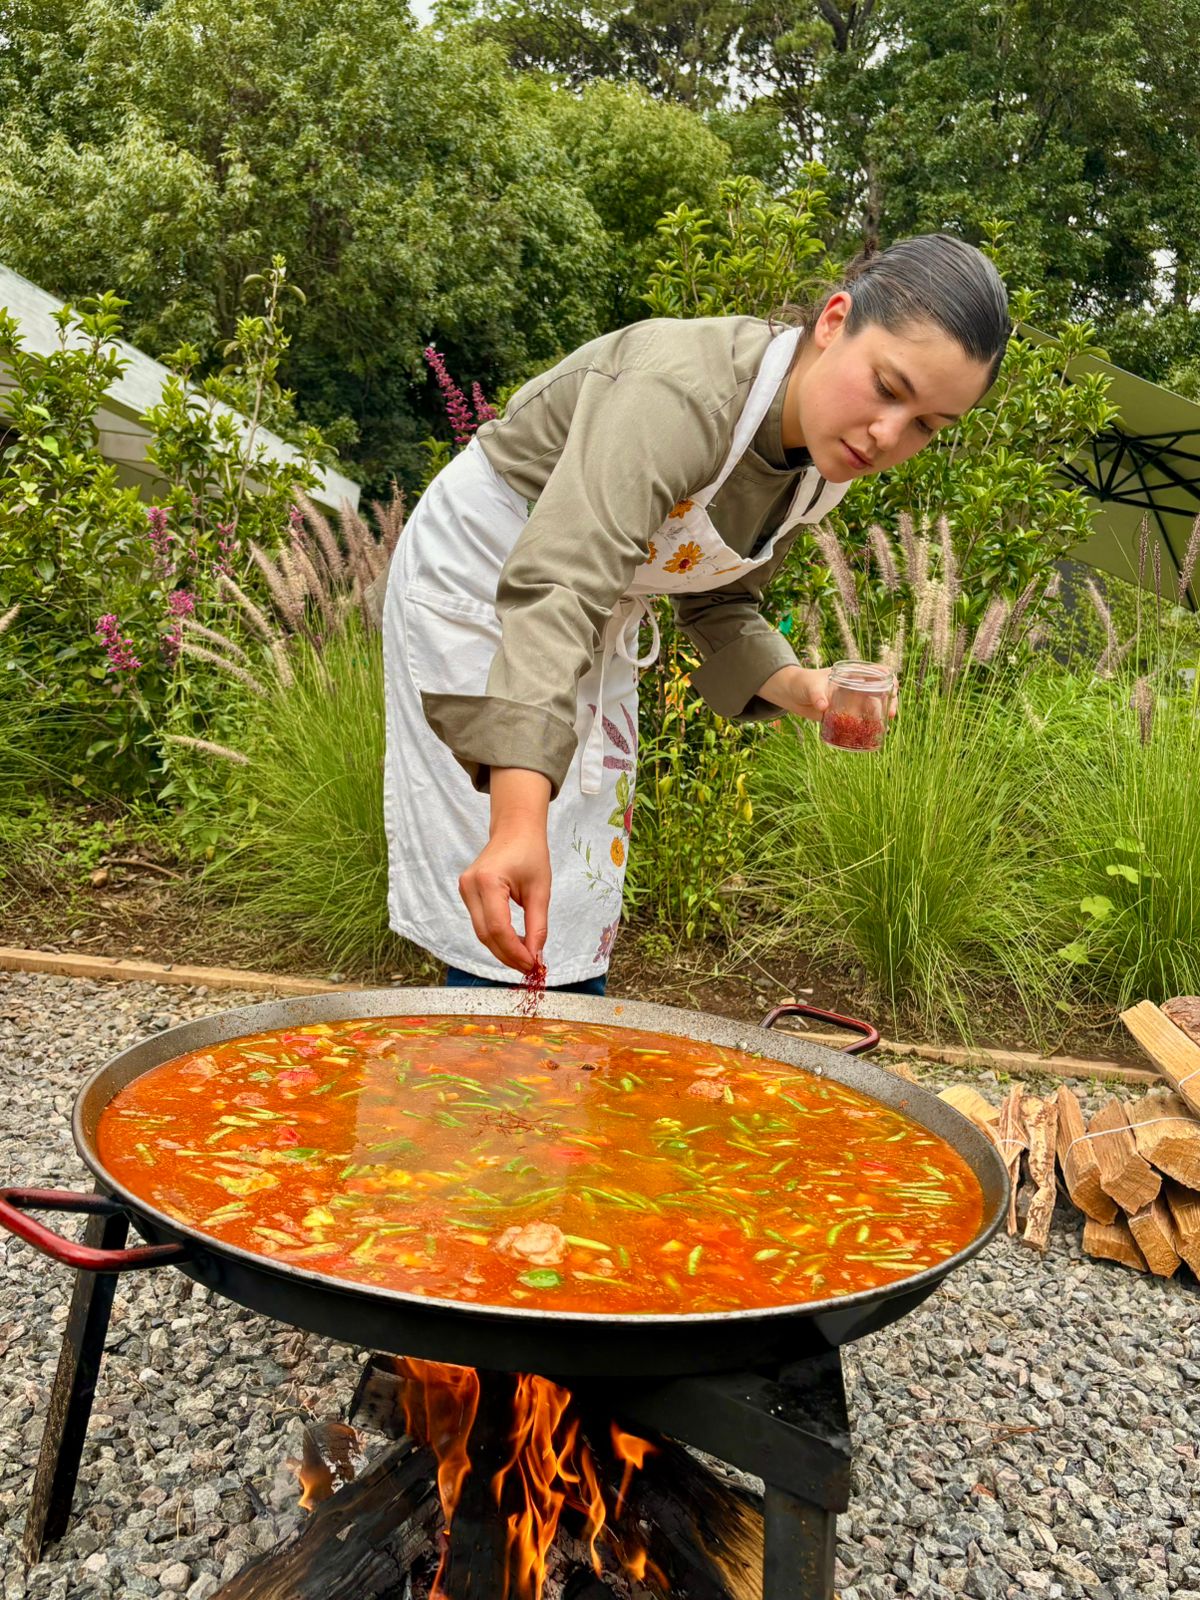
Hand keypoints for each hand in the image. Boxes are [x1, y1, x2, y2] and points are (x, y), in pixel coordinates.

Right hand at [458, 768, 551, 972]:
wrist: (515, 829)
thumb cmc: (530, 853)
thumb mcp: (540, 890)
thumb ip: (537, 925)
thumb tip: (535, 956)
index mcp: (488, 881)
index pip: (498, 928)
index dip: (514, 951)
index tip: (532, 964)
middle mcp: (470, 886)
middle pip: (486, 934)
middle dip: (508, 955)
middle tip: (529, 967)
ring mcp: (464, 889)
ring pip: (481, 932)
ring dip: (502, 949)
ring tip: (524, 959)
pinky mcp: (466, 893)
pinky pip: (480, 923)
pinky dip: (496, 937)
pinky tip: (514, 945)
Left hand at [757, 664, 898, 722]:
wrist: (791, 694)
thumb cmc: (802, 683)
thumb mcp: (809, 686)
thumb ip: (816, 694)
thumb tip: (822, 706)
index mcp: (852, 674)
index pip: (879, 672)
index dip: (889, 680)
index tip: (892, 690)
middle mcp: (856, 687)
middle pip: (881, 692)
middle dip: (890, 702)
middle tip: (890, 714)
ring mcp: (852, 702)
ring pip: (874, 709)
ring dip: (881, 717)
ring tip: (883, 728)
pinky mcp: (845, 716)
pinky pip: (860, 721)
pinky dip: (867, 728)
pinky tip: (871, 736)